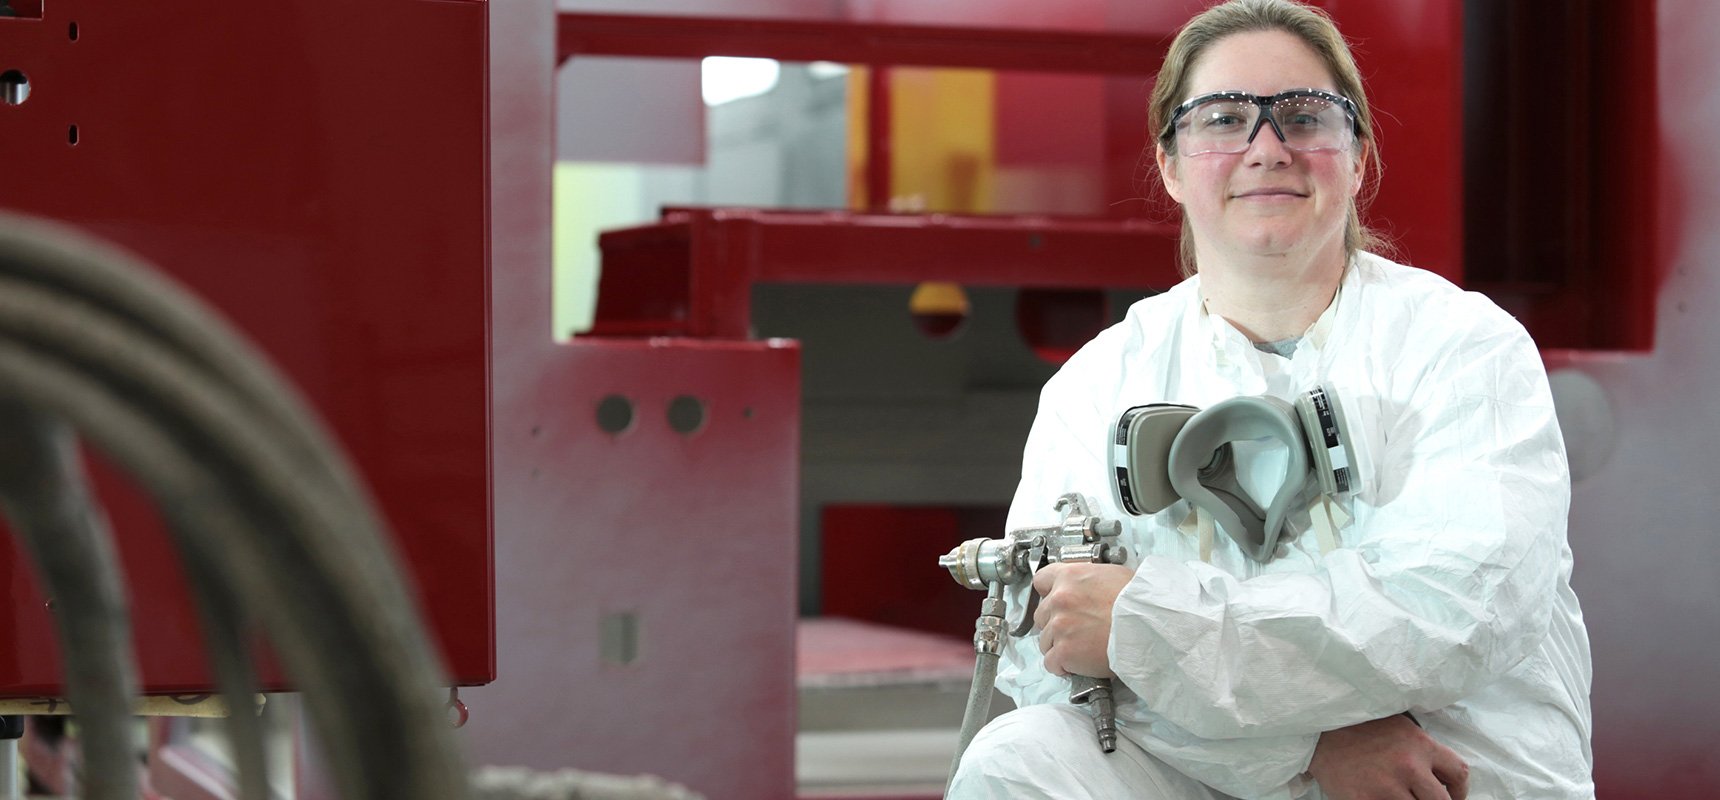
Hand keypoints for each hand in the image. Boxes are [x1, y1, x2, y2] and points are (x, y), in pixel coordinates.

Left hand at [1030, 562, 1133, 678]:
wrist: (1149, 626)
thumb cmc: (1139, 602)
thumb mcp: (1112, 575)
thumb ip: (1088, 581)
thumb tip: (1086, 588)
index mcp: (1070, 577)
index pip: (1041, 581)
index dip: (1048, 594)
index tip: (1054, 604)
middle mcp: (1060, 599)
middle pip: (1042, 615)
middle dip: (1055, 624)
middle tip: (1074, 631)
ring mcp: (1060, 626)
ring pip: (1045, 641)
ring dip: (1059, 646)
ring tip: (1080, 649)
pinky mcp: (1064, 651)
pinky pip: (1051, 663)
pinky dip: (1062, 666)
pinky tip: (1075, 664)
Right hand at [1309, 714, 1468, 799]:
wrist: (1319, 731)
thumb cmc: (1360, 726)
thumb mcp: (1400, 726)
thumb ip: (1423, 749)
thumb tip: (1442, 776)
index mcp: (1420, 745)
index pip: (1459, 774)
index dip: (1461, 792)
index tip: (1452, 796)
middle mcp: (1408, 767)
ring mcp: (1386, 788)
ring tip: (1402, 797)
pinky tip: (1380, 799)